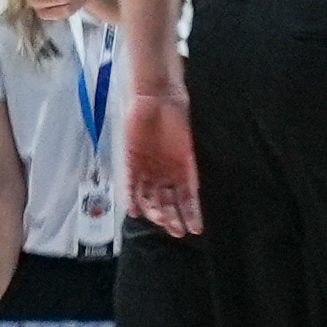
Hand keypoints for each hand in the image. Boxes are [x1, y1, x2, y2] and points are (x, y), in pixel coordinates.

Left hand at [125, 89, 201, 237]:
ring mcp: (147, 169)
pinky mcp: (130, 161)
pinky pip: (129, 183)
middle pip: (166, 202)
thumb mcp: (188, 144)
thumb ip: (188, 168)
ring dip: (154, 211)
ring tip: (160, 220)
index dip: (191, 215)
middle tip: (176, 229)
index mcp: (182, 171)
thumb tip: (196, 192)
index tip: (196, 229)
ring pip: (149, 197)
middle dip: (171, 218)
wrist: (158, 97)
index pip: (187, 199)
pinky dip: (131, 197)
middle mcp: (164, 173)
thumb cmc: (178, 116)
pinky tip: (134, 210)